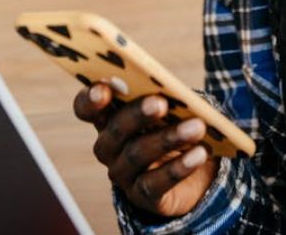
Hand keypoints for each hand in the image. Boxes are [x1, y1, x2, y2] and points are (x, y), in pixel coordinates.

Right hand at [73, 83, 219, 217]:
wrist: (191, 177)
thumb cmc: (173, 130)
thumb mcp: (167, 113)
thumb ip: (164, 100)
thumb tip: (179, 95)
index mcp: (108, 119)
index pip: (86, 108)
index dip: (91, 99)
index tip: (105, 89)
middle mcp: (108, 148)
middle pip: (115, 130)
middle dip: (138, 114)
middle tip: (161, 103)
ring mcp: (123, 174)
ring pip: (138, 154)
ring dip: (169, 138)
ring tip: (197, 126)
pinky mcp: (143, 196)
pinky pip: (157, 183)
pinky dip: (179, 167)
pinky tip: (199, 154)